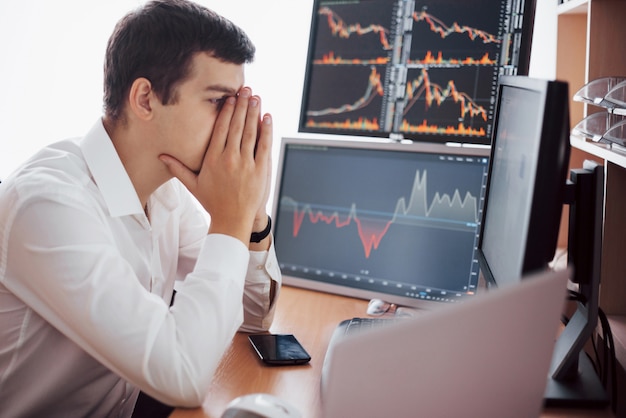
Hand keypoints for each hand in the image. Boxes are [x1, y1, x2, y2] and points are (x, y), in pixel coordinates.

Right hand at [160, 87, 272, 243]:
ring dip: (253, 113)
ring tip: (256, 98)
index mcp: (213, 159)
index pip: (220, 129)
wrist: (232, 220)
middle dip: (241, 105)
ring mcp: (246, 164)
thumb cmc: (213, 203)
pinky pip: (264, 146)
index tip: (229, 98)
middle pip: (236, 126)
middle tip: (245, 89)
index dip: (226, 111)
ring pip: (250, 132)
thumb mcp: (193, 185)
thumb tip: (161, 157)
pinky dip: (266, 130)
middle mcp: (229, 159)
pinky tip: (267, 117)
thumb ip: (178, 168)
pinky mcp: (260, 170)